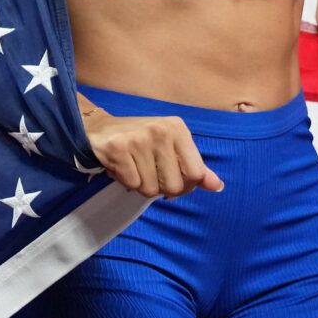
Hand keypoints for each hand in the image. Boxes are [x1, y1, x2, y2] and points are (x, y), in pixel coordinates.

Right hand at [76, 93, 223, 196]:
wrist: (100, 129)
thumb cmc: (141, 141)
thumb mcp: (172, 148)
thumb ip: (195, 168)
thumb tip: (218, 186)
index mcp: (178, 129)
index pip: (196, 174)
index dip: (186, 186)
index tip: (172, 180)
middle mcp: (161, 131)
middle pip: (174, 186)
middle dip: (161, 188)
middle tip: (149, 174)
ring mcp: (139, 139)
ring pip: (151, 189)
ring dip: (141, 185)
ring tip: (134, 168)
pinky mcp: (118, 149)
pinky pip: (132, 184)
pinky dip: (126, 181)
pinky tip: (122, 167)